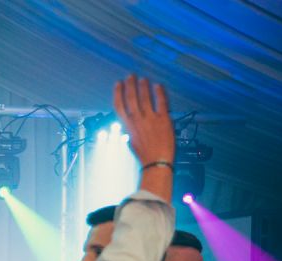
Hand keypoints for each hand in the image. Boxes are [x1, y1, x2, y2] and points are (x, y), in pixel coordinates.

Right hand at [113, 75, 173, 198]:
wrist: (157, 162)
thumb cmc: (145, 155)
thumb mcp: (132, 141)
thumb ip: (131, 129)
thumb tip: (129, 121)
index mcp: (128, 126)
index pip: (119, 106)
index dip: (118, 93)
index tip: (118, 84)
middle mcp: (137, 121)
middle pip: (131, 98)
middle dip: (130, 85)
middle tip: (130, 76)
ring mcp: (150, 119)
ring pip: (145, 98)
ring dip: (143, 86)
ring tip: (143, 79)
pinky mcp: (163, 120)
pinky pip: (161, 102)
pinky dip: (159, 93)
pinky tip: (158, 85)